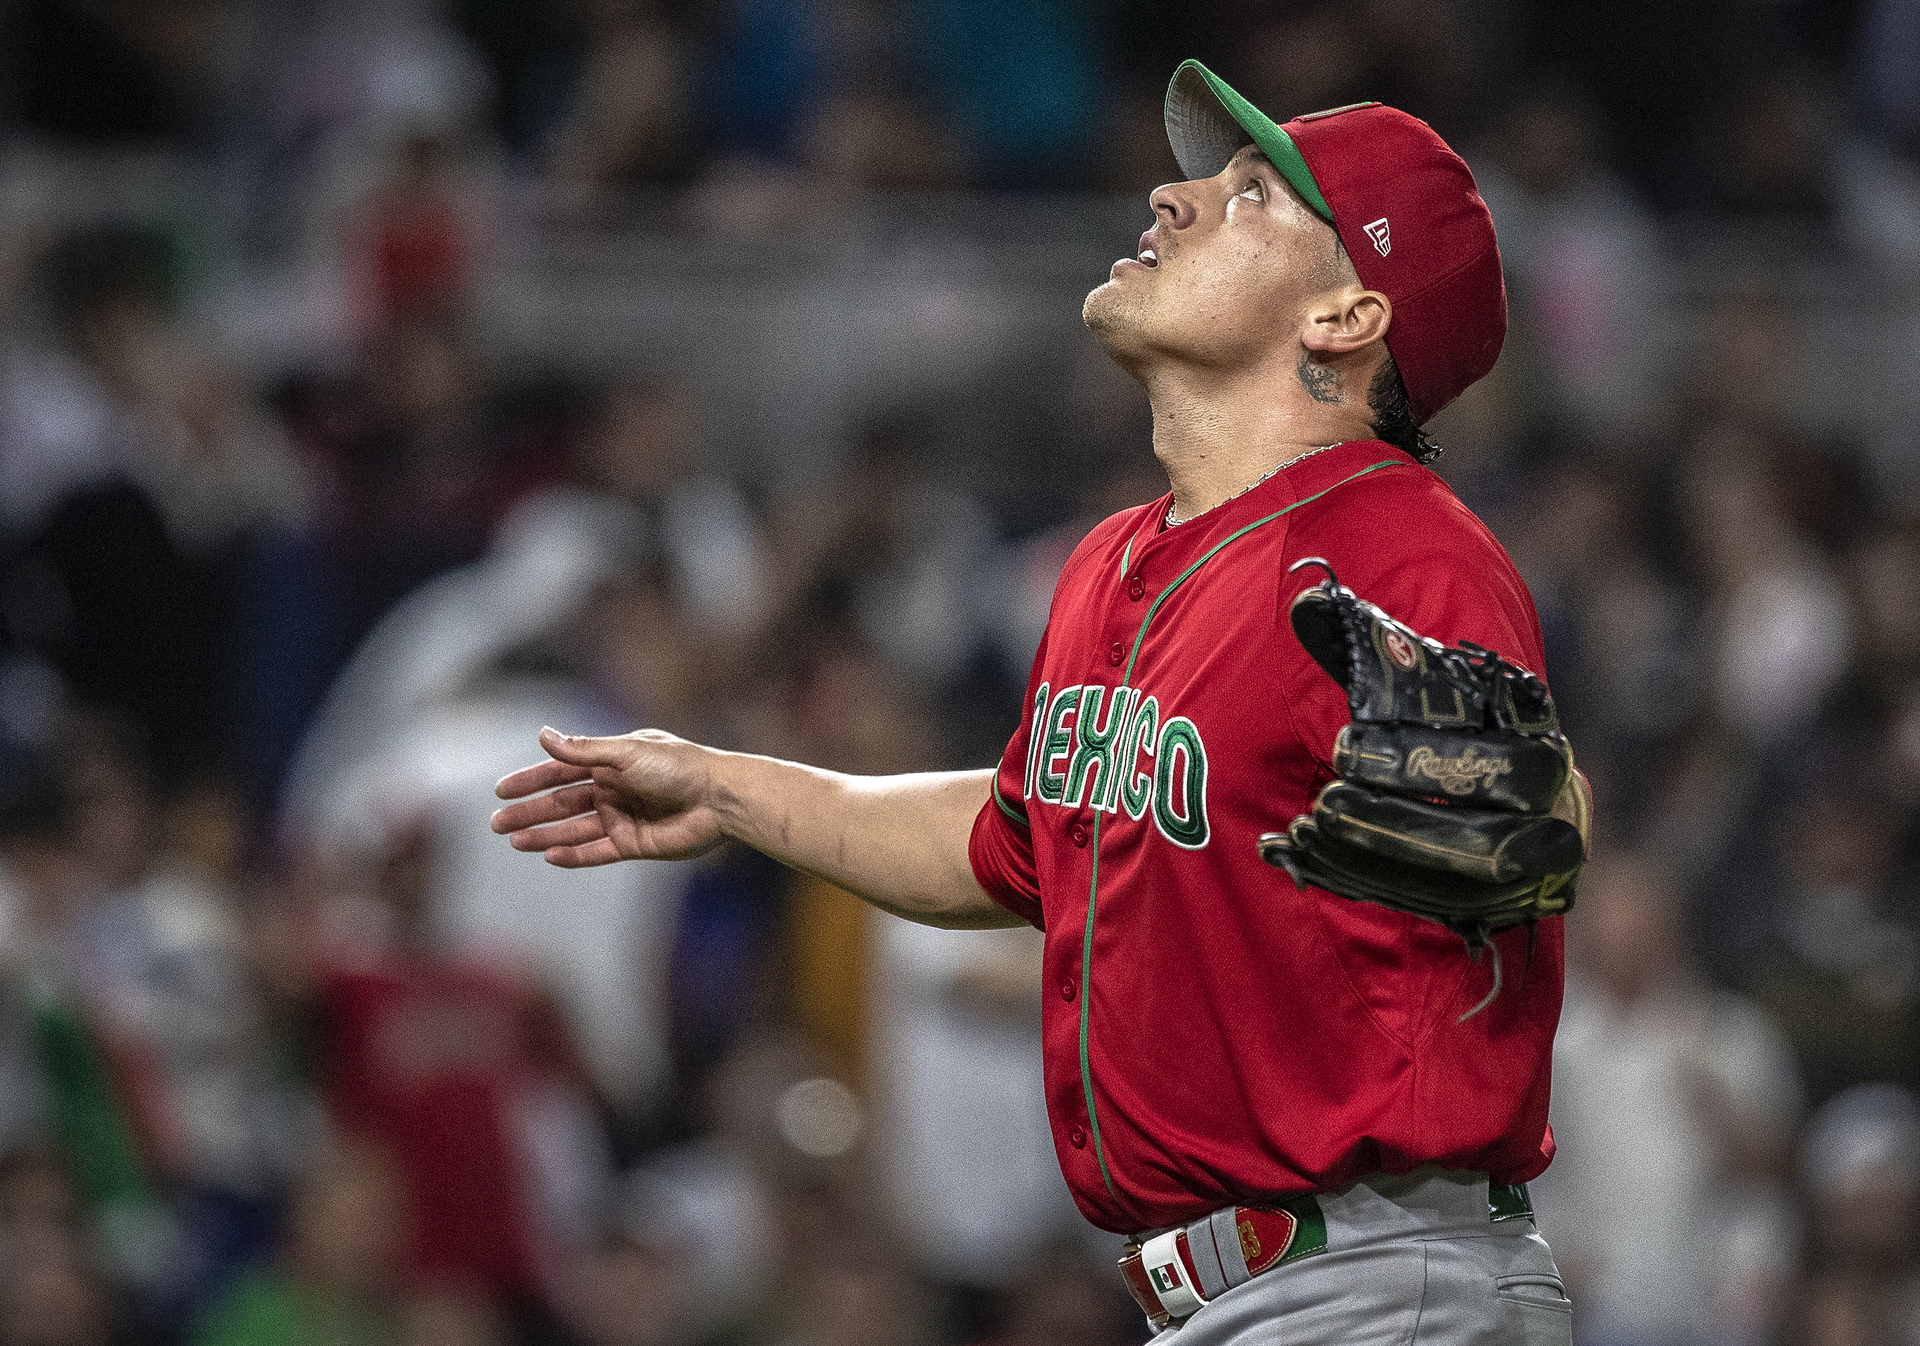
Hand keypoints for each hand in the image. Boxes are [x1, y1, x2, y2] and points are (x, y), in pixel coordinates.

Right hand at [491, 727, 724, 866]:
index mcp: (611, 762)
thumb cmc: (679, 766)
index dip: (530, 781)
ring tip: (515, 842)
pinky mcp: (635, 844)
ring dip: (544, 835)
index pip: (560, 771)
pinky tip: (549, 856)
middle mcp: (614, 789)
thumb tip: (543, 734)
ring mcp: (623, 818)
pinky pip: (597, 851)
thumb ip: (583, 750)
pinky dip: (573, 855)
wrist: (720, 798)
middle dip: (529, 812)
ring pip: (574, 830)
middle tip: (497, 824)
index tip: (500, 791)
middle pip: (562, 803)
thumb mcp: (626, 752)